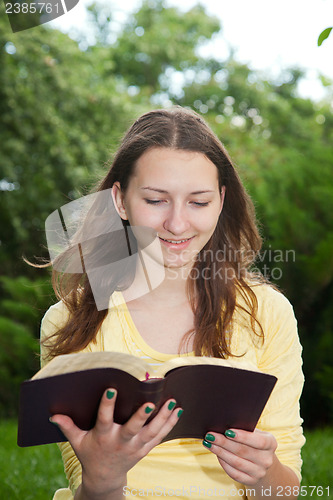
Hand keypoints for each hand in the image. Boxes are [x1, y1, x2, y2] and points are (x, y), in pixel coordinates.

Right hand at [50, 389, 181, 496]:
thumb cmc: (90, 454)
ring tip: (172, 402)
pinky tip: (177, 411)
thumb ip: (68, 427)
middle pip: (132, 429)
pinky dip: (169, 424)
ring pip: (151, 432)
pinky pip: (159, 437)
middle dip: (141, 417)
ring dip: (163, 417)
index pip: (104, 418)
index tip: (111, 388)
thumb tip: (53, 414)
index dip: (107, 404)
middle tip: (149, 403)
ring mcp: (135, 447)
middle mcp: (120, 441)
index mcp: (103, 436)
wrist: (104, 478)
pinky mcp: (145, 449)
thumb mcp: (77, 442)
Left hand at [202, 428, 276, 485]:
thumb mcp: (256, 433)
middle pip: (243, 451)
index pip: (258, 441)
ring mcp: (260, 472)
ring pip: (236, 462)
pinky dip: (223, 463)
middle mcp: (267, 459)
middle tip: (210, 435)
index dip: (243, 436)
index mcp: (271, 443)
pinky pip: (234, 473)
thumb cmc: (255, 442)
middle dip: (224, 442)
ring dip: (220, 452)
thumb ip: (245, 429)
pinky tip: (216, 454)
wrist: (264, 463)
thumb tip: (225, 423)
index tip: (227, 431)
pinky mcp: (251, 481)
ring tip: (209, 443)